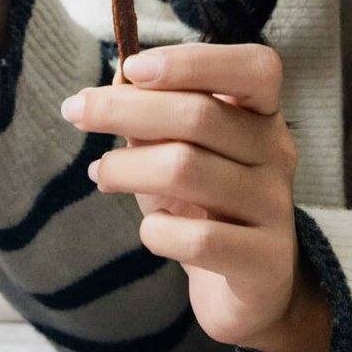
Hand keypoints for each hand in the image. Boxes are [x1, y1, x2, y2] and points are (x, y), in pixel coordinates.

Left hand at [60, 43, 331, 351]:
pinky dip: (157, 232)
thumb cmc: (203, 206)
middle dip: (126, 108)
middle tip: (74, 110)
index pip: (254, 68)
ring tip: (100, 173)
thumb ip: (154, 114)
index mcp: (262, 116)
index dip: (193, 61)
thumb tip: (116, 79)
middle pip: (200, 115)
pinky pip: (196, 239)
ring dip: (127, 167)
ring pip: (187, 169)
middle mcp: (277, 154)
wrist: (245, 290)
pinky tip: (152, 231)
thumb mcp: (177, 152)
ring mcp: (275, 208)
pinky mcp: (265, 263)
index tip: (132, 68)